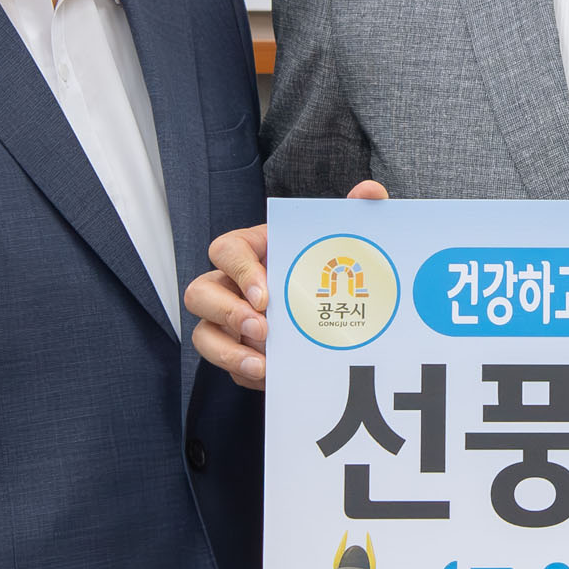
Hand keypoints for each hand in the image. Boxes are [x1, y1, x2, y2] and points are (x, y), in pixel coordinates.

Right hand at [186, 179, 387, 388]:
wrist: (335, 312)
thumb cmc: (327, 270)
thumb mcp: (340, 242)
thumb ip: (352, 214)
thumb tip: (369, 191)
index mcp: (252, 251)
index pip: (226, 250)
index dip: (239, 271)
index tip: (265, 295)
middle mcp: (232, 286)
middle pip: (198, 294)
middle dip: (224, 313)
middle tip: (262, 329)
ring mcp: (229, 322)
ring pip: (203, 335)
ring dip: (227, 352)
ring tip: (262, 363)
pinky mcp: (238, 353)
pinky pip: (228, 366)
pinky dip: (248, 373)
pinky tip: (274, 377)